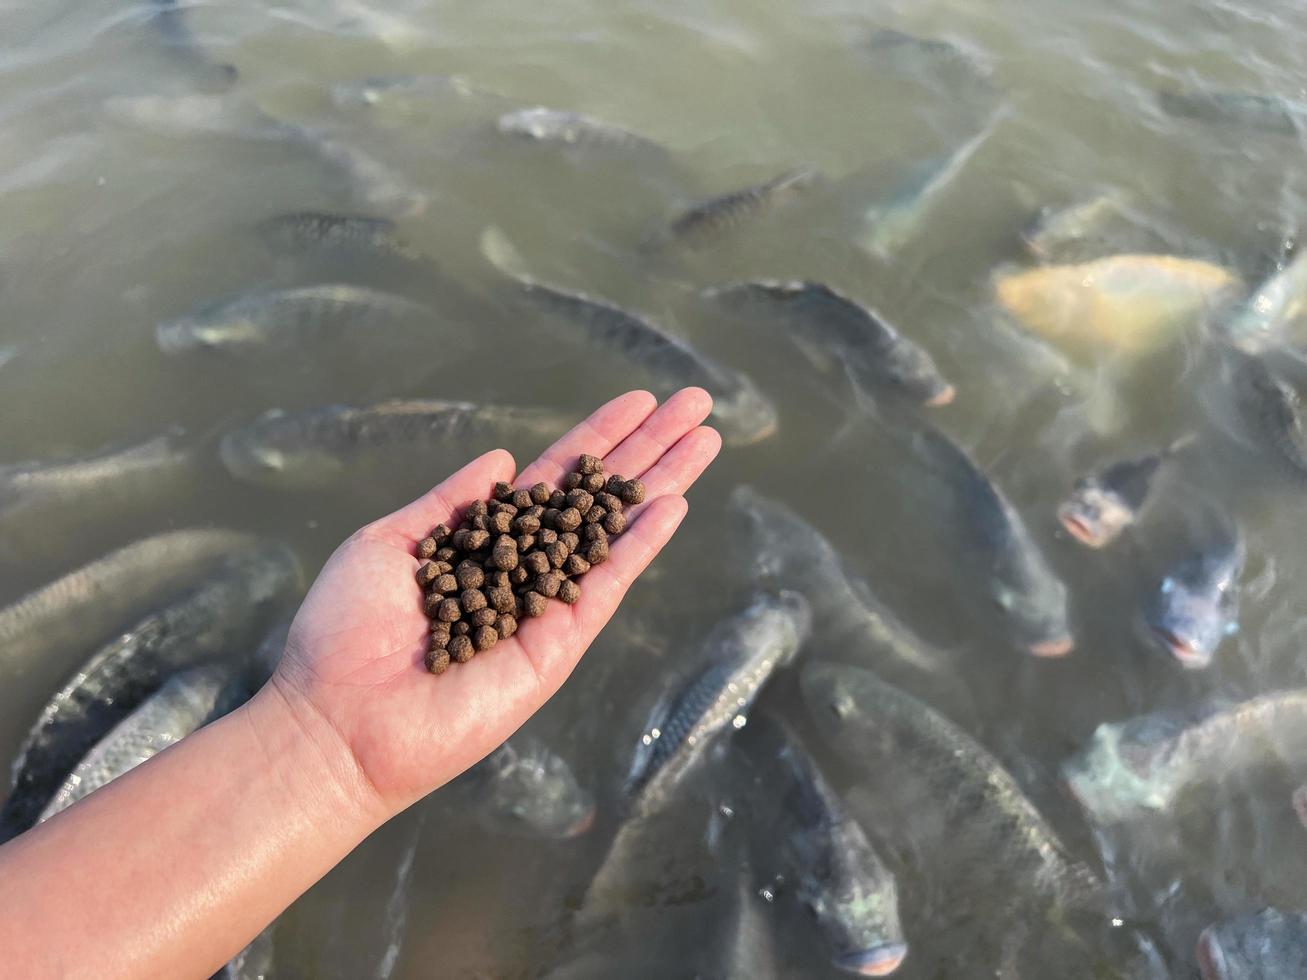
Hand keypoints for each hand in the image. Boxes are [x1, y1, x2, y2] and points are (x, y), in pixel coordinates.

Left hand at [269, 389, 720, 819]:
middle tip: (696, 403)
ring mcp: (548, 605)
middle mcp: (526, 568)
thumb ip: (452, 503)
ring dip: (664, 484)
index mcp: (485, 542)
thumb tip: (503, 460)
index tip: (639, 401)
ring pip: (617, 533)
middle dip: (649, 449)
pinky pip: (607, 585)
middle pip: (599, 497)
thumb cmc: (346, 631)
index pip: (555, 478)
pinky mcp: (558, 644)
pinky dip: (641, 544)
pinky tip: (673, 504)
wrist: (338, 719)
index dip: (597, 438)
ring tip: (706, 438)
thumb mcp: (390, 543)